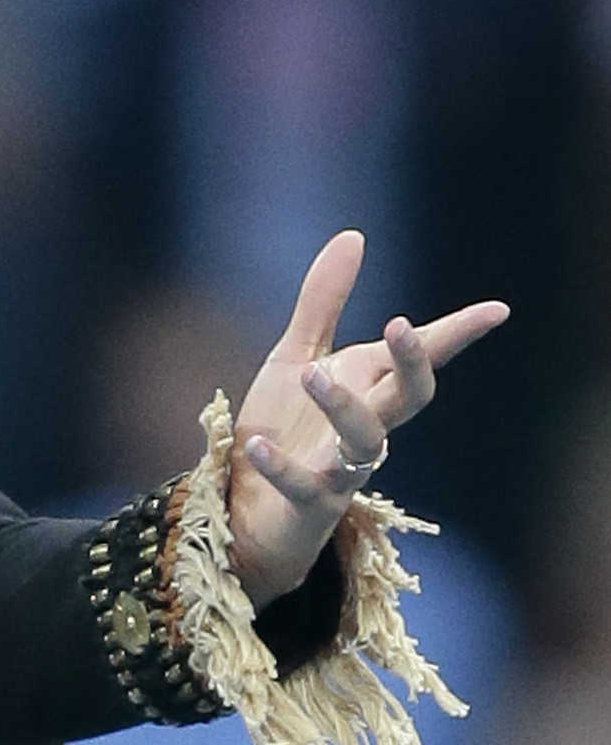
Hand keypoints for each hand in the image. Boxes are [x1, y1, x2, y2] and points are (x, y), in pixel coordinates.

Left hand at [227, 230, 507, 606]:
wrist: (246, 508)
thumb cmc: (281, 429)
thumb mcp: (296, 357)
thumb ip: (323, 302)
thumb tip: (354, 236)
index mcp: (369, 386)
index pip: (422, 356)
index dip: (459, 333)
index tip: (498, 310)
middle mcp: (367, 426)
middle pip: (410, 397)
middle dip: (413, 363)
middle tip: (399, 327)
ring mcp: (342, 468)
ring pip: (366, 440)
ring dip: (343, 406)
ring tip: (310, 373)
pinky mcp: (309, 504)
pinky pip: (305, 484)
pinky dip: (283, 465)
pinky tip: (259, 444)